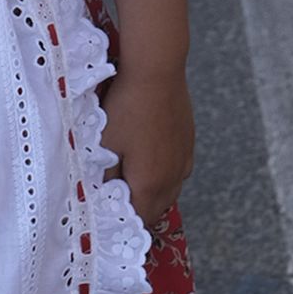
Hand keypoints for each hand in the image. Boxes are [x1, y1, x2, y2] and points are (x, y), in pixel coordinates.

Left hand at [100, 69, 195, 228]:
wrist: (157, 72)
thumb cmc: (126, 108)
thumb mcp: (106, 145)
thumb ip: (105, 177)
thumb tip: (103, 196)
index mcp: (150, 184)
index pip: (138, 220)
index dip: (122, 222)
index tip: (107, 215)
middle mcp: (173, 178)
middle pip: (156, 210)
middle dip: (137, 210)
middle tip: (115, 199)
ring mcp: (184, 161)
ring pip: (169, 192)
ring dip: (152, 193)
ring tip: (131, 179)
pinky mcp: (189, 144)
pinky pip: (177, 172)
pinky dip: (164, 176)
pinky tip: (149, 158)